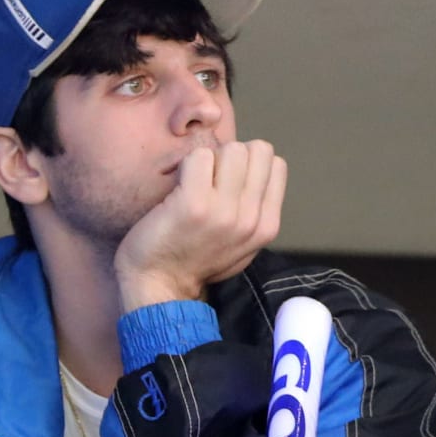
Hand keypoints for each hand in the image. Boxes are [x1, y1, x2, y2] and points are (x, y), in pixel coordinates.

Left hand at [113, 141, 286, 309]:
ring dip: (210, 159)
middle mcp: (251, 219)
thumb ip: (254, 213)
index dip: (249, 164)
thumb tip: (255, 172)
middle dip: (232, 157)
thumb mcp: (241, 246)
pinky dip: (185, 164)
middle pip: (258, 150)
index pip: (276, 165)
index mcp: (266, 227)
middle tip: (209, 181)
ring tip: (193, 185)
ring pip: (233, 148)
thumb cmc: (192, 262)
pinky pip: (200, 155)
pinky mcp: (195, 203)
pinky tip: (177, 188)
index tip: (227, 183)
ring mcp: (225, 211)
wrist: (159, 288)